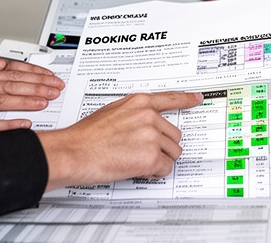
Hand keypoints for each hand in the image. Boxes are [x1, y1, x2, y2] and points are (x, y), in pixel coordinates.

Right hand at [0, 58, 63, 133]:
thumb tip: (9, 64)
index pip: (10, 69)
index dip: (33, 73)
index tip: (50, 77)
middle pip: (10, 83)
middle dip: (37, 85)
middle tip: (55, 89)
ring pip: (3, 100)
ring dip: (27, 100)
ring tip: (45, 101)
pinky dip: (9, 123)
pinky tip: (25, 122)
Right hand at [38, 91, 202, 190]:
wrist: (73, 152)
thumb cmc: (85, 136)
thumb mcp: (111, 111)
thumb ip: (132, 113)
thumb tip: (143, 121)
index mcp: (139, 103)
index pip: (171, 99)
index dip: (187, 99)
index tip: (198, 98)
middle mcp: (149, 116)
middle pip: (174, 135)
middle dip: (161, 146)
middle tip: (140, 151)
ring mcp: (151, 136)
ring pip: (172, 153)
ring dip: (158, 160)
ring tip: (135, 160)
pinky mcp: (151, 157)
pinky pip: (164, 169)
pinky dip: (154, 173)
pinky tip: (136, 169)